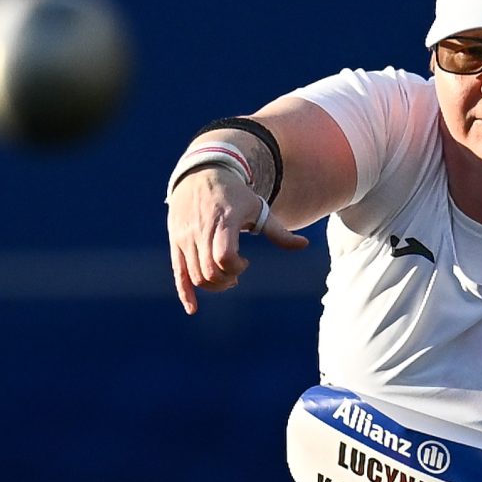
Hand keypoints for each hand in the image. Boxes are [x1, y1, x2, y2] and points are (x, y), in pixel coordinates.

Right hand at [168, 170, 307, 313]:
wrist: (201, 173)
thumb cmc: (235, 194)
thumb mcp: (258, 208)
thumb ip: (279, 232)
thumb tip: (304, 245)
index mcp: (224, 221)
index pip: (224, 257)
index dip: (236, 268)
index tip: (245, 263)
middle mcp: (201, 230)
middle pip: (210, 271)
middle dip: (226, 281)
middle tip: (236, 274)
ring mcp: (186, 237)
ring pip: (196, 275)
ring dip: (213, 286)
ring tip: (225, 277)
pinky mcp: (176, 242)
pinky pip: (178, 273)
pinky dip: (185, 293)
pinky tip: (193, 308)